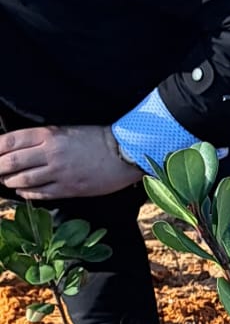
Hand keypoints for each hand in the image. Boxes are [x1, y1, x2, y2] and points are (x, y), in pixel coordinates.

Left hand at [0, 125, 139, 200]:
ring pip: (23, 180)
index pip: (10, 142)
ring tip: (5, 181)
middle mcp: (50, 153)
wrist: (123, 153)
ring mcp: (59, 172)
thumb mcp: (65, 131)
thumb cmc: (95, 139)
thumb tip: (17, 150)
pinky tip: (22, 191)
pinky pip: (40, 193)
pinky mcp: (69, 188)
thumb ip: (41, 140)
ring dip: (9, 182)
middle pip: (11, 162)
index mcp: (48, 135)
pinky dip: (26, 193)